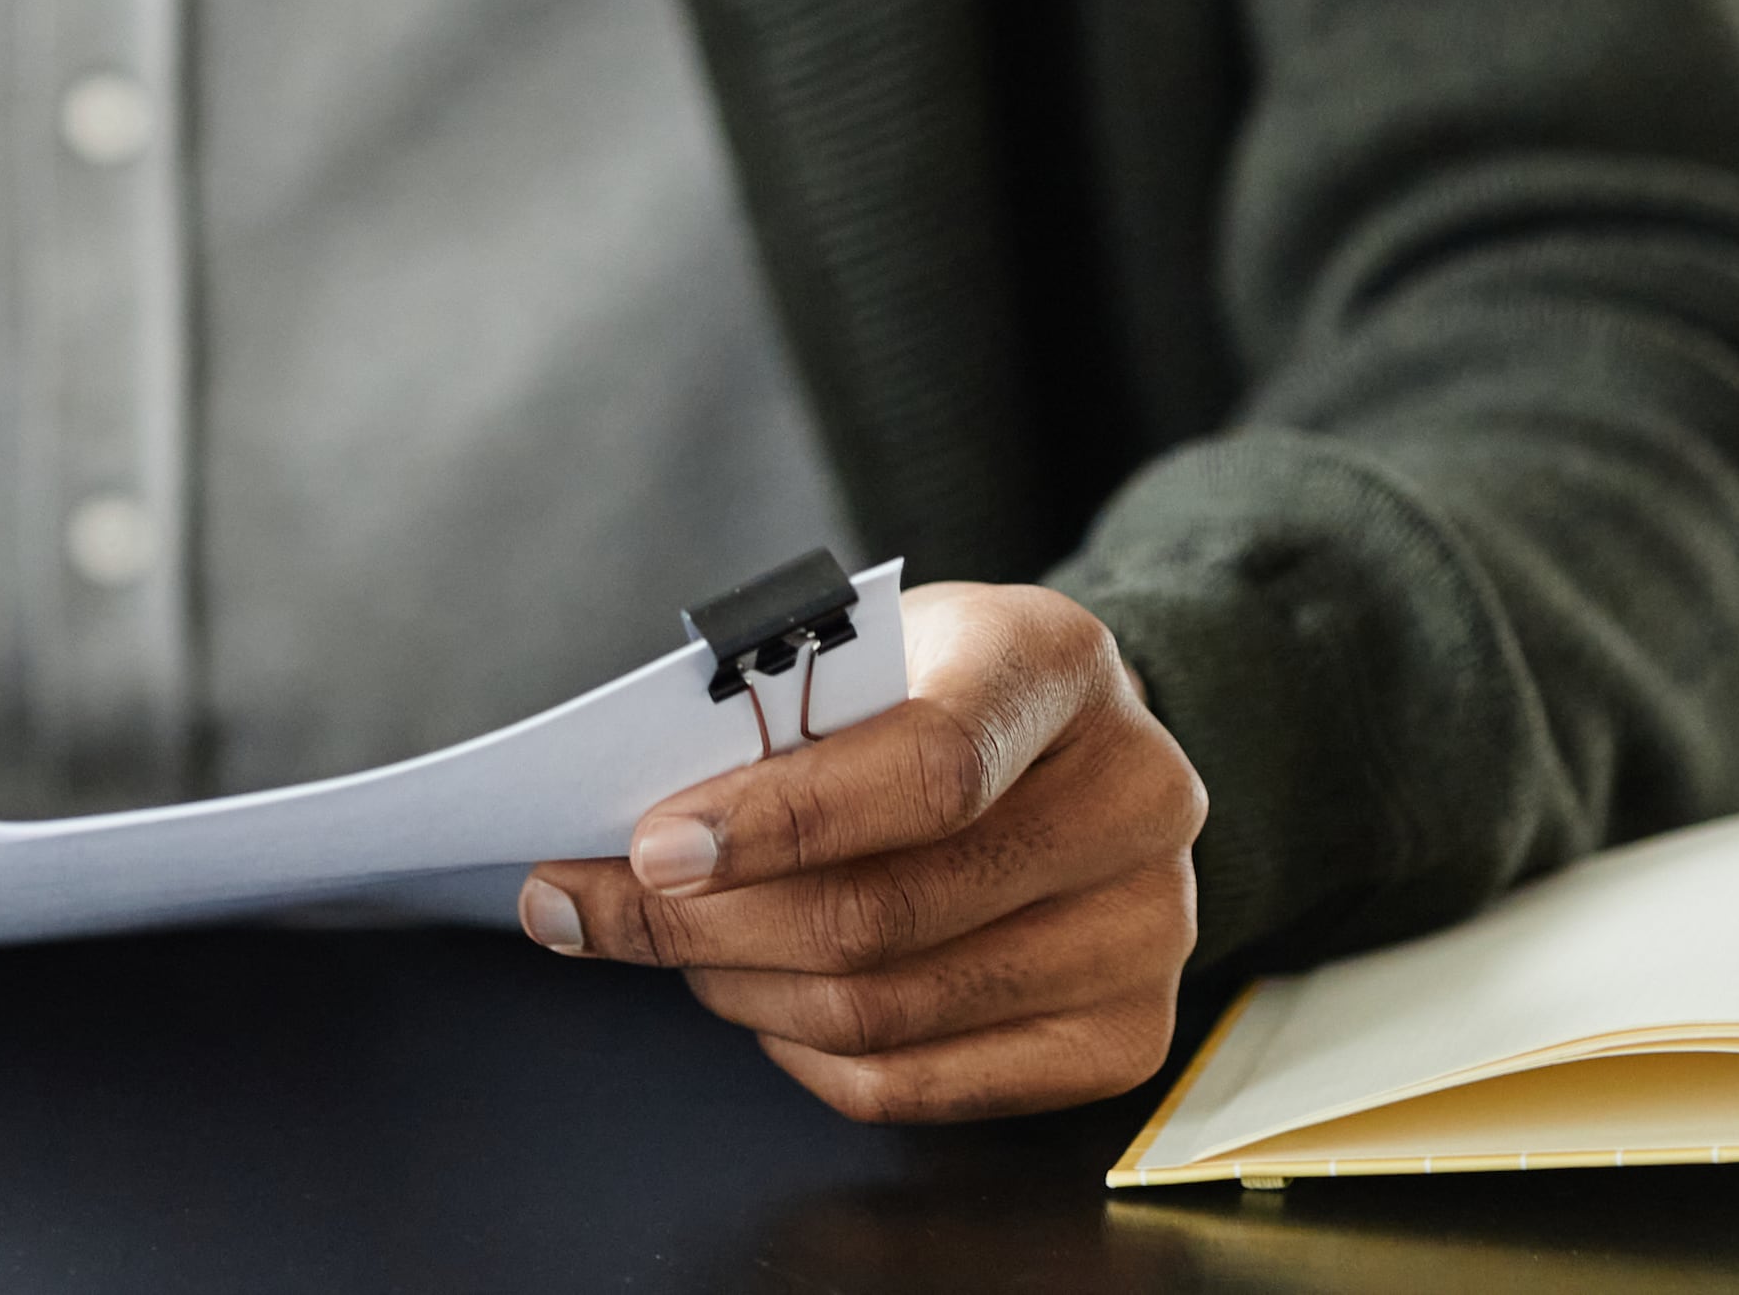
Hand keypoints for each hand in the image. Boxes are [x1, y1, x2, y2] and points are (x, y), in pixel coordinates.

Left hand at [517, 580, 1203, 1119]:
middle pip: (893, 910)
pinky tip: (761, 1002)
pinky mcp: (1128, 1035)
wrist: (1071, 741)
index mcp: (1060, 665)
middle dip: (708, 924)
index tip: (650, 849)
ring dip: (743, 990)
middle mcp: (1136, 799)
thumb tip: (627, 838)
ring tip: (672, 949)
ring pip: (893, 1010)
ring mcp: (1147, 929)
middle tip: (591, 911)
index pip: (929, 768)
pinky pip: (926, 1088)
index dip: (779, 821)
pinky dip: (809, 1058)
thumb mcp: (870, 650)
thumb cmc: (937, 685)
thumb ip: (776, 722)